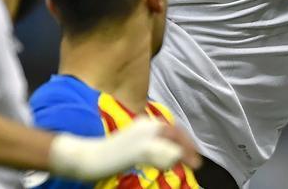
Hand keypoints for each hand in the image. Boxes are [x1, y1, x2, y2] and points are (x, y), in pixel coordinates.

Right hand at [49, 120, 200, 179]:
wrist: (90, 156)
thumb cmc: (110, 153)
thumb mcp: (135, 144)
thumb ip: (152, 144)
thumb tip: (172, 152)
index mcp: (146, 122)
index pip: (173, 128)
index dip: (186, 140)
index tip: (194, 152)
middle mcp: (147, 124)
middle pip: (176, 134)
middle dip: (188, 147)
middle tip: (197, 161)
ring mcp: (144, 136)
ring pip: (172, 143)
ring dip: (182, 154)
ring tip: (191, 164)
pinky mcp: (140, 148)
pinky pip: (162, 153)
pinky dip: (171, 160)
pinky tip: (173, 165)